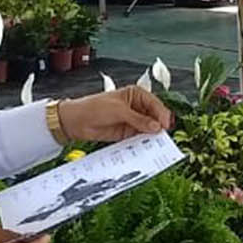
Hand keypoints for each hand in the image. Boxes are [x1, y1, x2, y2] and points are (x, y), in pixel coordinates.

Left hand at [55, 85, 173, 143]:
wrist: (77, 121)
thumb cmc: (95, 108)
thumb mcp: (119, 111)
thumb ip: (139, 119)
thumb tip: (156, 127)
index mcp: (136, 94)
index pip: (154, 103)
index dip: (161, 114)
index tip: (165, 125)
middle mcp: (137, 106)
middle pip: (154, 117)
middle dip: (159, 126)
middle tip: (163, 136)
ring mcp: (133, 120)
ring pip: (149, 128)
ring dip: (152, 136)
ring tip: (157, 144)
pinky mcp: (128, 133)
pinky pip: (140, 138)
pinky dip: (144, 143)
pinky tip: (147, 147)